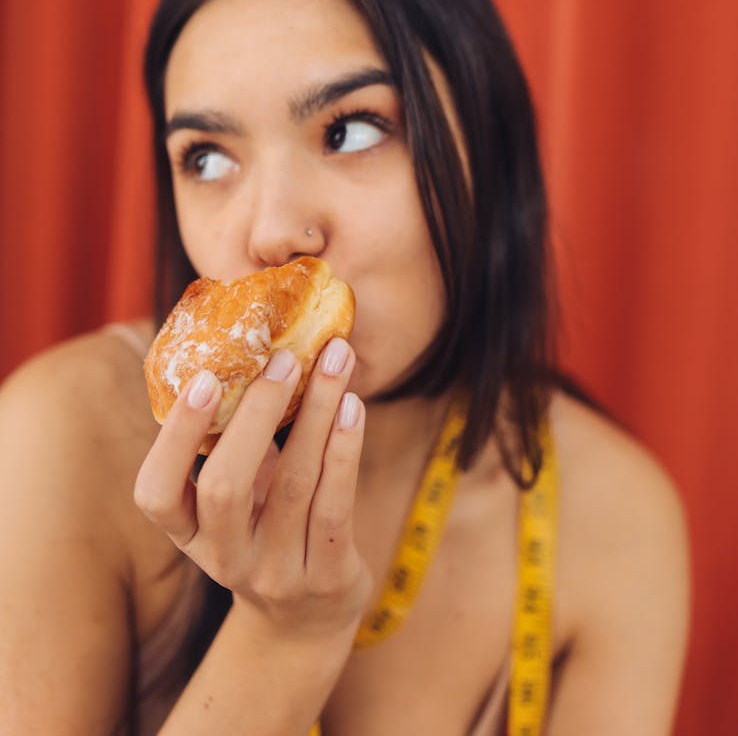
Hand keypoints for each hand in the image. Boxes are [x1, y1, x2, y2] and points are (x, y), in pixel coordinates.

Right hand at [134, 339, 370, 642]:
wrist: (306, 620)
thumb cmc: (263, 529)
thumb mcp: (235, 499)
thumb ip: (231, 441)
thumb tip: (250, 344)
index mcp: (188, 534)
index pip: (156, 494)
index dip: (176, 437)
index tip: (203, 378)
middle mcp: (225, 558)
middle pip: (227, 488)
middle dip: (256, 415)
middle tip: (284, 357)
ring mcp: (276, 573)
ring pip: (295, 485)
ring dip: (318, 412)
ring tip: (337, 358)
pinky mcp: (327, 577)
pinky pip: (336, 506)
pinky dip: (346, 449)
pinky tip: (354, 405)